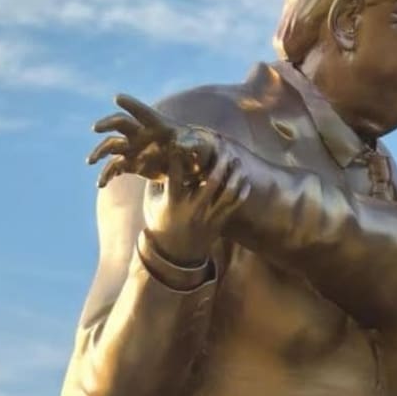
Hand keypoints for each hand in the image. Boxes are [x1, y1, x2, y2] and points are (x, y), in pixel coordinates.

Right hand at [88, 93, 246, 265]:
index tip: (185, 140)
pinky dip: (242, 191)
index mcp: (173, 202)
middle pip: (211, 182)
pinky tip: (244, 179)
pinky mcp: (219, 224)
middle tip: (223, 147)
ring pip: (228, 193)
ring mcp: (208, 218)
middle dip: (219, 162)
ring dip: (235, 174)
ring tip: (237, 160)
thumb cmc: (160, 221)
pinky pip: (235, 206)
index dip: (181, 156)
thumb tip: (158, 154)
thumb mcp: (152, 202)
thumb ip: (157, 180)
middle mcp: (192, 210)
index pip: (177, 175)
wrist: (174, 255)